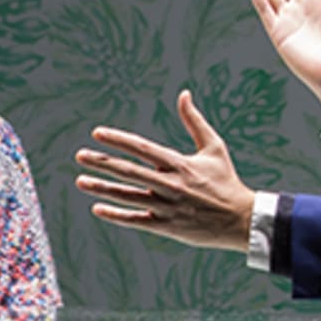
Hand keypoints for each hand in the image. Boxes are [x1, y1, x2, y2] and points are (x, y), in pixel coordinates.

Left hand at [75, 89, 256, 251]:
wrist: (241, 220)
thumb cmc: (226, 181)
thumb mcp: (214, 147)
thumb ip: (194, 121)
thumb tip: (184, 94)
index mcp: (179, 163)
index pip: (142, 148)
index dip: (118, 140)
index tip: (97, 133)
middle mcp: (170, 184)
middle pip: (129, 171)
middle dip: (102, 162)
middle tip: (80, 155)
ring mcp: (167, 206)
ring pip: (128, 196)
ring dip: (102, 188)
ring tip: (80, 181)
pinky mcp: (166, 226)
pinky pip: (136, 219)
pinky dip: (116, 215)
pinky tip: (98, 208)